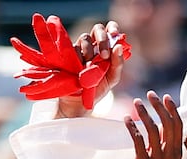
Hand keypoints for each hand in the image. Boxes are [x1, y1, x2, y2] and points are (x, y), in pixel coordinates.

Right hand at [11, 14, 130, 110]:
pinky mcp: (67, 54)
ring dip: (90, 50)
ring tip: (90, 66)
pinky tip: (80, 66)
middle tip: (104, 55)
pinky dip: (78, 55)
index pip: (110, 31)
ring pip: (85, 38)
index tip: (114, 33)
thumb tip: (119, 46)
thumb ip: (118, 64)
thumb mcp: (112, 79)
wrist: (79, 102)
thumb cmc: (97, 89)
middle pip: (97, 29)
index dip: (112, 28)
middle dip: (102, 39)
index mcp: (106, 49)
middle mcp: (93, 46)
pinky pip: (73, 47)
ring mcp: (79, 49)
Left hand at [125, 91, 182, 158]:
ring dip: (144, 113)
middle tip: (151, 94)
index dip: (172, 110)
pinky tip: (126, 120)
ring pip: (152, 130)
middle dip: (159, 106)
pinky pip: (138, 141)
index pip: (178, 126)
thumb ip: (165, 149)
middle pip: (167, 124)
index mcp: (176, 154)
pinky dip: (132, 128)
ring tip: (136, 103)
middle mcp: (170, 155)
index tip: (166, 97)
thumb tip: (159, 131)